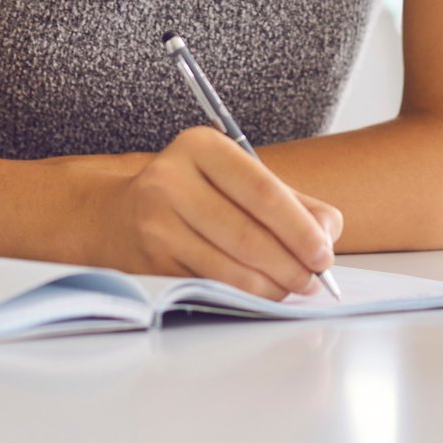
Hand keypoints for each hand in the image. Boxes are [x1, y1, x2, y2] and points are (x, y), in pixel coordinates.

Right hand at [82, 126, 343, 299]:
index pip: (262, 190)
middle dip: (291, 263)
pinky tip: (262, 293)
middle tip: (315, 278)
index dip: (299, 227)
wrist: (115, 216)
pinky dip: (244, 295)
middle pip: (247, 233)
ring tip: (294, 287)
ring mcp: (155, 222)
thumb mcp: (236, 180)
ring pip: (229, 265)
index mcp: (201, 147)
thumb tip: (327, 231)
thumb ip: (291, 201)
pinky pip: (210, 285)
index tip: (324, 252)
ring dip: (271, 285)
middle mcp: (172, 180)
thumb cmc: (193, 196)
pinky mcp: (148, 261)